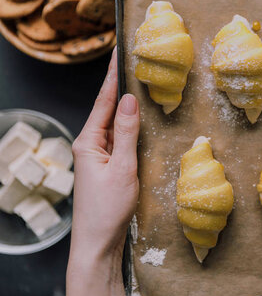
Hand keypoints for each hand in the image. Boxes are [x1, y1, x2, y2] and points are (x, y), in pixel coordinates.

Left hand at [66, 49, 138, 295]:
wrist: (97, 241)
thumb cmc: (108, 208)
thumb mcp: (122, 167)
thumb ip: (127, 133)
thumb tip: (130, 100)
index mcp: (88, 141)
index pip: (103, 102)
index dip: (113, 77)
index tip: (119, 54)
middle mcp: (90, 144)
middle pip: (107, 109)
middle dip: (120, 86)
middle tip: (132, 62)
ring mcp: (98, 156)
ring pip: (114, 124)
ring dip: (126, 105)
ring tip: (138, 83)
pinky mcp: (107, 166)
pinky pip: (119, 138)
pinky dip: (129, 126)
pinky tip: (139, 120)